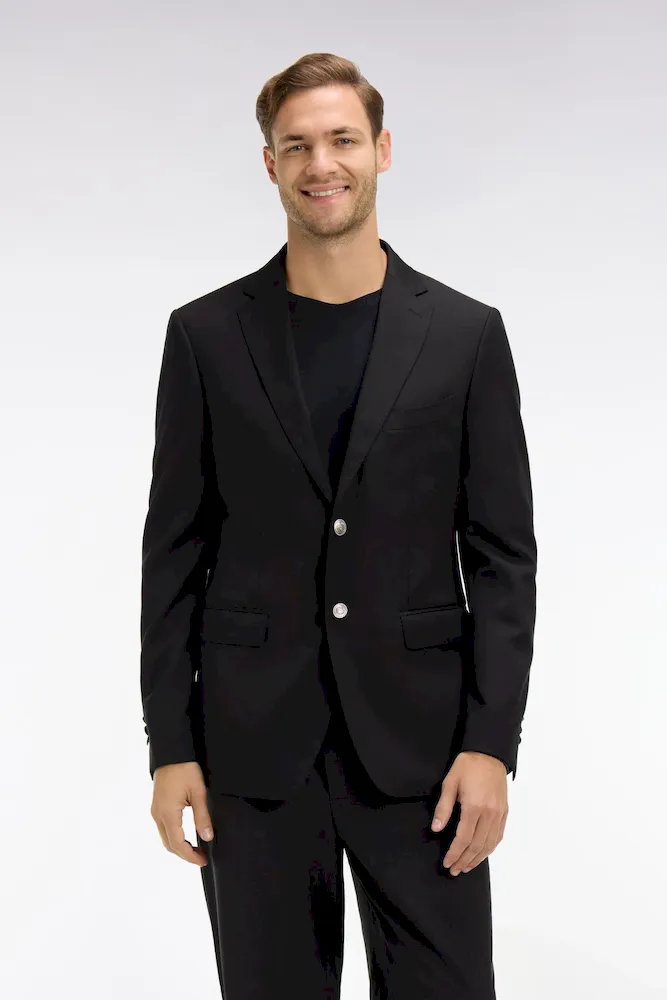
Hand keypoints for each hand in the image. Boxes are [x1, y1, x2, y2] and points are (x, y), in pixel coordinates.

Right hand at [150, 761, 214, 865]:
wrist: (171, 752)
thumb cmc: (185, 769)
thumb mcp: (198, 793)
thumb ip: (202, 817)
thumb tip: (207, 837)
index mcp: (168, 813)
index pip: (177, 844)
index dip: (190, 856)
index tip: (203, 861)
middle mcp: (158, 815)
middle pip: (169, 844)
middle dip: (185, 854)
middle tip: (202, 858)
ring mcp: (156, 810)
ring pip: (165, 837)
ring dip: (179, 847)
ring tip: (196, 849)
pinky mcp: (157, 806)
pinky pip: (163, 828)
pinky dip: (174, 837)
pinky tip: (186, 836)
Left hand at [431, 751, 507, 874]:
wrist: (489, 753)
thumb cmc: (467, 765)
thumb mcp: (450, 782)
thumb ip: (444, 807)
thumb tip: (437, 828)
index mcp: (474, 806)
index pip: (463, 838)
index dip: (455, 853)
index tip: (447, 862)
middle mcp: (489, 813)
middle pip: (477, 845)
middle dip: (465, 860)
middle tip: (455, 870)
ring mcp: (499, 813)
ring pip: (489, 844)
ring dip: (478, 858)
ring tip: (466, 867)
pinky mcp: (504, 811)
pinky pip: (498, 835)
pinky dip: (490, 848)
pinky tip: (482, 853)